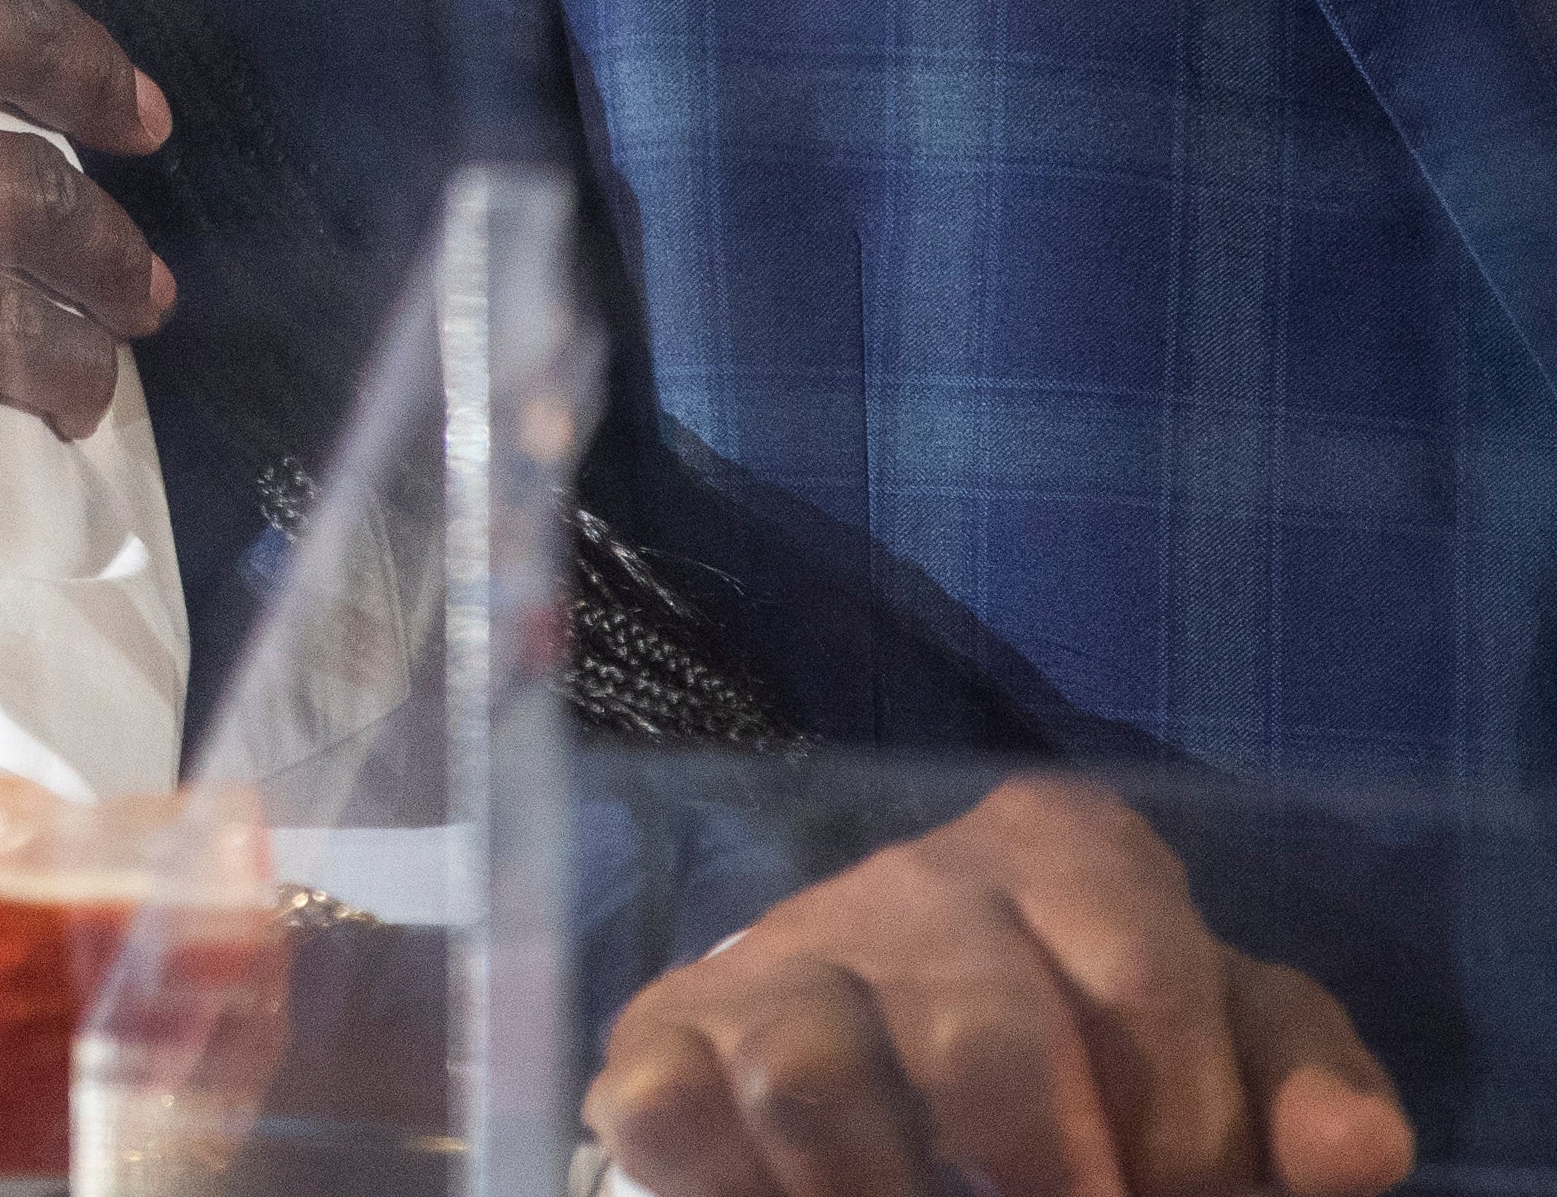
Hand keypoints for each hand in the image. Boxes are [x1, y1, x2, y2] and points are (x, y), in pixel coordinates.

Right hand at [589, 780, 1409, 1196]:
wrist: (901, 1035)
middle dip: (1051, 1175)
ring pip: (810, 1076)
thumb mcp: (1223, 1045)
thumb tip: (1353, 1160)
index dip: (1191, 1128)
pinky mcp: (664, 1034)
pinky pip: (670, 1109)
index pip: (1142, 981)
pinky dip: (729, 1185)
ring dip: (884, 1193)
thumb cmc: (1098, 1048)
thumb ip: (1302, 1086)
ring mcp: (775, 958)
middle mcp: (909, 882)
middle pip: (981, 1034)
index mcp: (1062, 854)